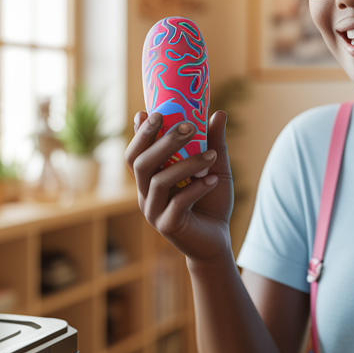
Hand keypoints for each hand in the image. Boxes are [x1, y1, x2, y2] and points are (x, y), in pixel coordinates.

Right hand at [125, 110, 233, 262]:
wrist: (218, 240)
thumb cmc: (211, 202)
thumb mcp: (214, 168)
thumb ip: (213, 142)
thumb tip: (218, 112)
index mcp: (150, 179)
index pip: (135, 153)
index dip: (140, 133)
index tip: (151, 112)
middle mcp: (145, 194)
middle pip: (140, 163)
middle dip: (162, 141)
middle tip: (187, 126)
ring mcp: (154, 212)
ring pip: (158, 181)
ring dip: (186, 164)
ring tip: (211, 155)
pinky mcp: (168, 226)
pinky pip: (177, 204)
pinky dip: (196, 189)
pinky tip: (213, 180)